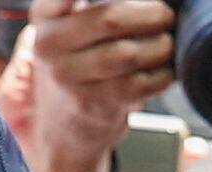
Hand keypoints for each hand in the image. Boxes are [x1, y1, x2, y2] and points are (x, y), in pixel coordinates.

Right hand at [13, 0, 177, 171]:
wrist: (64, 121)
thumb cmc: (78, 60)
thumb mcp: (67, 25)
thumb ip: (93, 4)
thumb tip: (144, 1)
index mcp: (44, 15)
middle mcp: (50, 44)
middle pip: (110, 19)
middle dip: (149, 14)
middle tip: (165, 15)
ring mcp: (68, 77)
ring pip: (128, 54)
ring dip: (159, 46)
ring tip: (167, 43)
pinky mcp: (92, 105)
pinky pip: (138, 84)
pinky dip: (161, 74)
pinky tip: (164, 70)